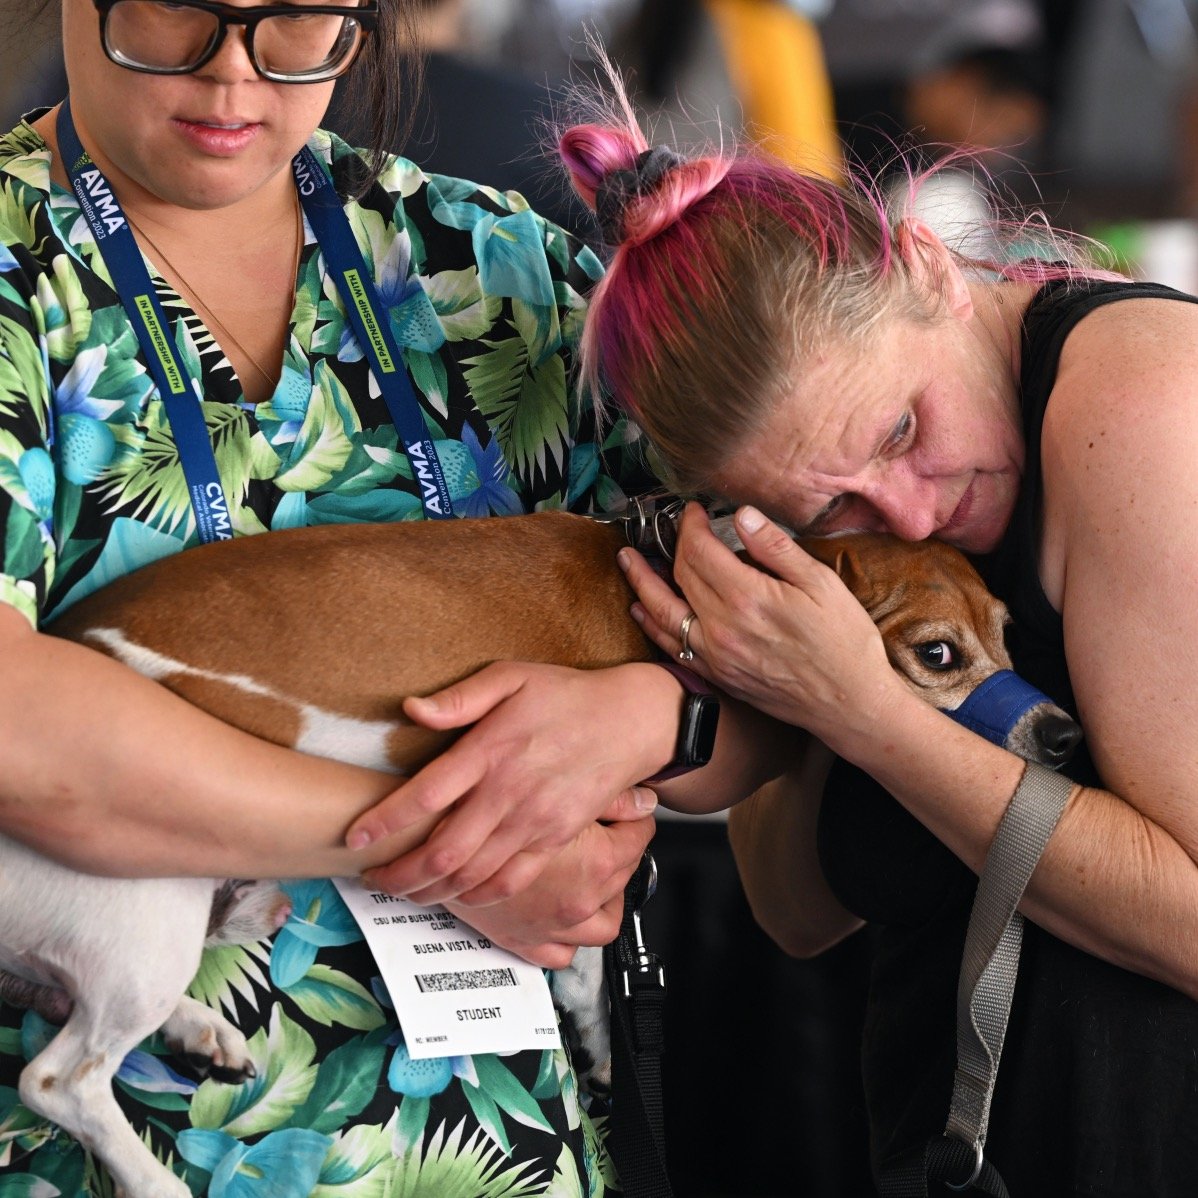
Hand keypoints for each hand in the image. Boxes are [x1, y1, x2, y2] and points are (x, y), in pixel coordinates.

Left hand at [349, 661, 680, 902]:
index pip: (427, 794)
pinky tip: (457, 894)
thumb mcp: (513, 676)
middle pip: (444, 849)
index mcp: (492, 750)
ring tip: (404, 891)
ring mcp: (535, 821)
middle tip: (372, 878)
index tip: (355, 836)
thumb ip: (460, 698)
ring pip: (473, 873)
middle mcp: (510, 793)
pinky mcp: (555, 839)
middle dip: (400, 873)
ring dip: (431, 890)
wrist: (631, 720)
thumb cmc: (567, 695)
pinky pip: (512, 880)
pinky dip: (479, 896)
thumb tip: (411, 708)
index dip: (386, 820)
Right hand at [443, 817, 655, 968]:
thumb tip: (643, 800)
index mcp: (597, 864)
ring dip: (604, 901)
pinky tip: (563, 912)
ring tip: (594, 876)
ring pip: (602, 924)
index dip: (635, 820)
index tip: (629, 812)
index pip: (641, 839)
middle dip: (620, 853)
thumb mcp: (557, 789)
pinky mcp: (524, 942)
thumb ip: (608, 798)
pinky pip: (561, 954)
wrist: (431, 840)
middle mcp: (581, 902)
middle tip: (607, 832)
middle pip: (624, 876)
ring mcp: (554, 928)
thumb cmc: (490, 811)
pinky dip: (568, 938)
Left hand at [619, 503, 899, 744]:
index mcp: (748, 598)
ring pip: (664, 612)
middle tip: (672, 527)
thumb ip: (776, 548)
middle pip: (680, 575)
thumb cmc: (844, 640)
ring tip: (627, 561)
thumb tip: (742, 515)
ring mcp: (715, 655)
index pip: (700, 550)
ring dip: (641, 583)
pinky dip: (652, 624)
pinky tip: (642, 609)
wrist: (849, 703)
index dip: (691, 525)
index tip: (693, 510)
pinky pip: (672, 646)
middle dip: (672, 545)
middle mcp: (722, 627)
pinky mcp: (717, 676)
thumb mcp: (822, 583)